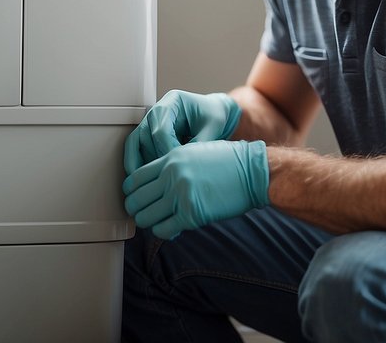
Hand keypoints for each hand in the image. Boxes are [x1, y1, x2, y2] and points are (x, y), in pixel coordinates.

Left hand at [122, 140, 269, 239]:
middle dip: (136, 209)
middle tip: (143, 213)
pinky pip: (163, 229)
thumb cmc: (229, 161)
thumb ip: (173, 165)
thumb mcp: (195, 152)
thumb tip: (156, 183)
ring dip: (148, 222)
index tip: (137, 198)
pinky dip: (162, 232)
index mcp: (171, 158)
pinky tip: (171, 228)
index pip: (135, 178)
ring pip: (146, 217)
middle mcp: (172, 176)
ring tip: (157, 221)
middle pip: (136, 199)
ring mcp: (181, 195)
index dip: (131, 191)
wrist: (253, 171)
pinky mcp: (191, 214)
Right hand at [123, 90, 241, 173]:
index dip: (167, 150)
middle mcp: (156, 110)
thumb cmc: (213, 116)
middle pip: (145, 137)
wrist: (212, 113)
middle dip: (155, 159)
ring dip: (143, 164)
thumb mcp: (212, 128)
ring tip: (154, 182)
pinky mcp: (146, 133)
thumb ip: (199, 145)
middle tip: (166, 177)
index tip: (178, 166)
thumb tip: (185, 166)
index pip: (161, 129)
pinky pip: (135, 148)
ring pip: (136, 144)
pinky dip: (138, 163)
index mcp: (172, 101)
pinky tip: (147, 179)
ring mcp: (148, 121)